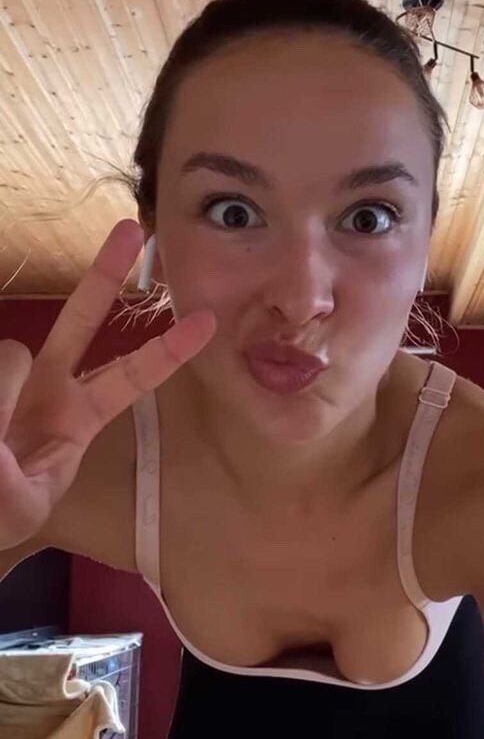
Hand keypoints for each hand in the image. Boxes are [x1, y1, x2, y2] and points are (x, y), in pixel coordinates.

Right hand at [0, 218, 215, 549]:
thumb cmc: (3, 509)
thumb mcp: (18, 505)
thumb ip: (10, 472)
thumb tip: (1, 396)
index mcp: (81, 416)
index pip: (132, 376)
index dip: (167, 351)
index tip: (207, 322)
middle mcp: (53, 383)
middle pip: (82, 319)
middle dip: (105, 275)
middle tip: (130, 230)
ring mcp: (14, 373)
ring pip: (11, 354)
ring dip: (2, 398)